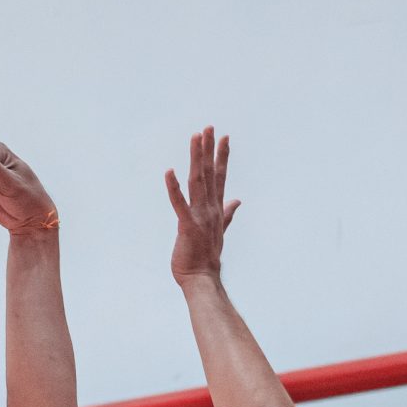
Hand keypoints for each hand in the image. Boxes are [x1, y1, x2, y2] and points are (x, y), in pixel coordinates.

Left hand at [165, 126, 239, 285]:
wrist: (203, 280)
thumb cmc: (207, 258)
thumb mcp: (219, 231)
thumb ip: (228, 214)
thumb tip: (238, 201)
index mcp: (216, 210)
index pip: (220, 178)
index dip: (222, 156)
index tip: (223, 137)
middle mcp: (210, 209)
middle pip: (210, 174)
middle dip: (209, 149)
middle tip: (209, 127)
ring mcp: (200, 217)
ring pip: (198, 182)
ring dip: (197, 158)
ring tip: (195, 137)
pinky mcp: (187, 227)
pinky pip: (179, 204)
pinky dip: (174, 188)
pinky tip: (169, 171)